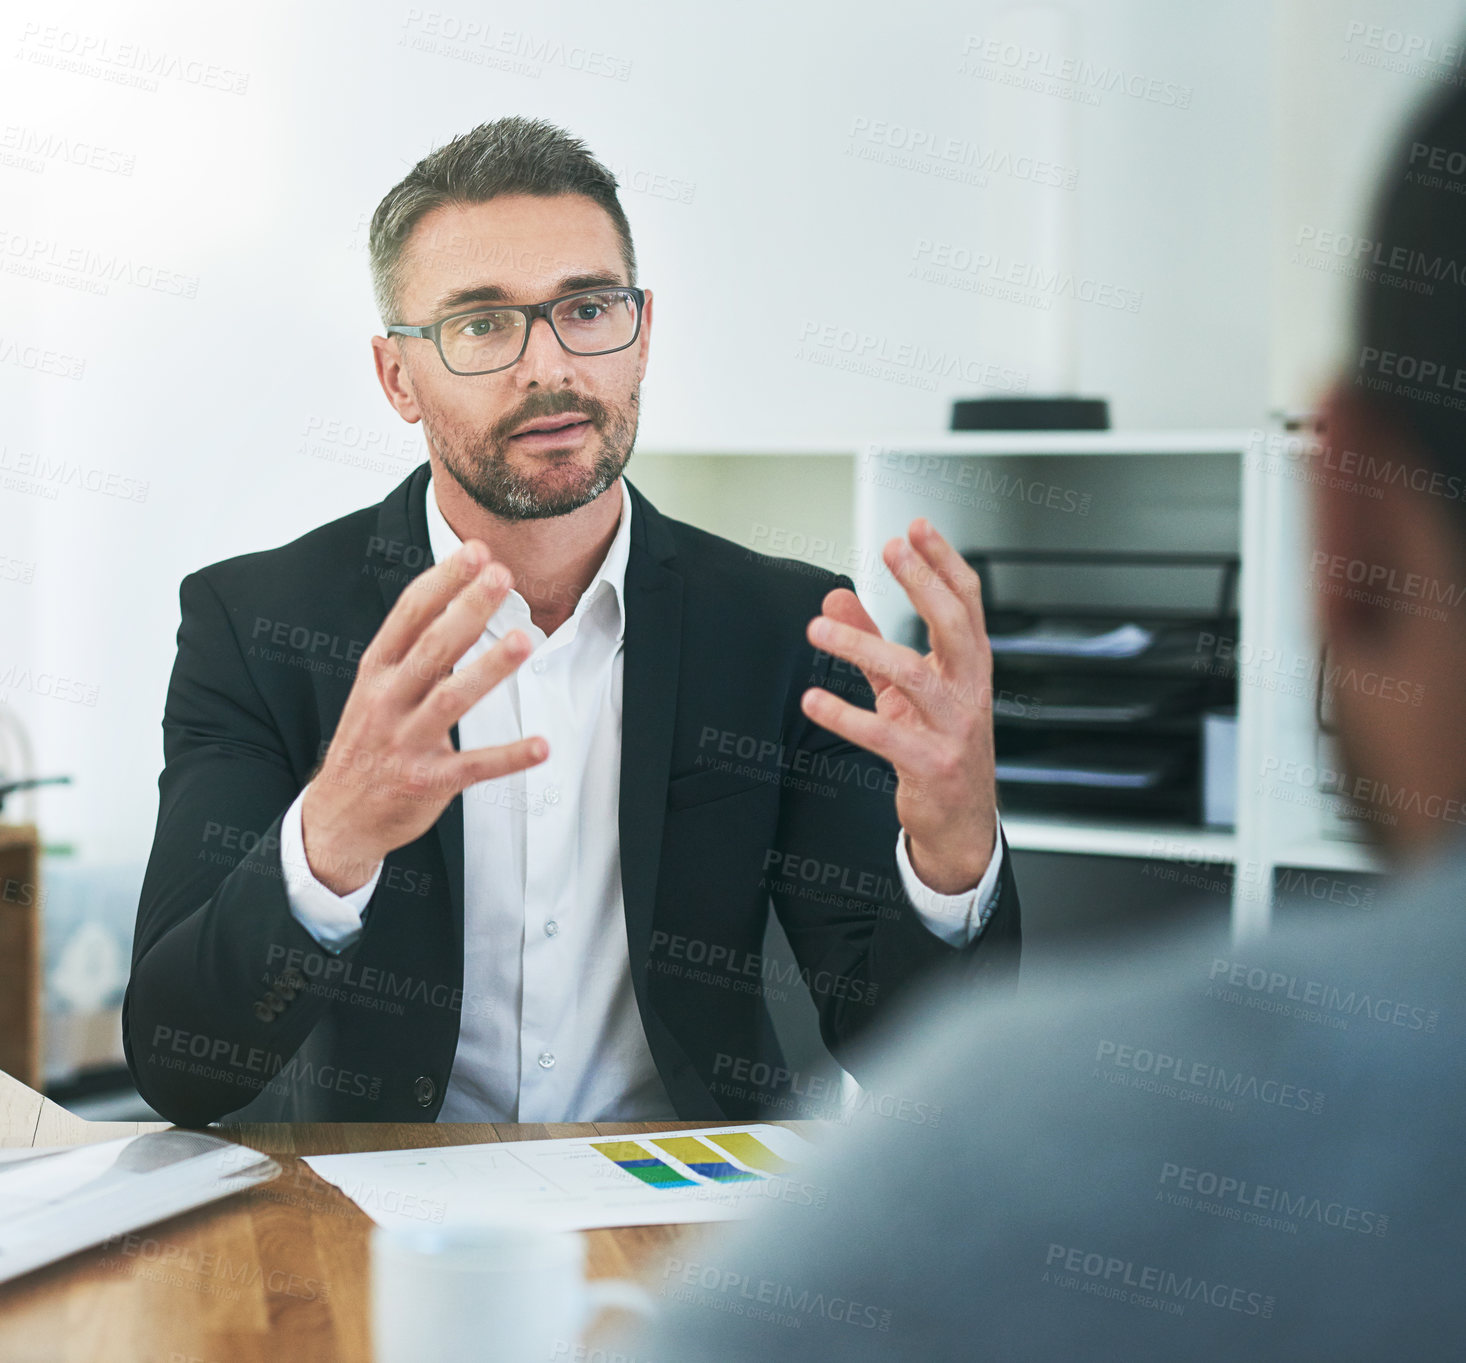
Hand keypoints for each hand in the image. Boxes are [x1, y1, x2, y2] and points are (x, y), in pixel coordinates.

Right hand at [300, 541, 546, 893]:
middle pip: (432, 648)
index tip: (475, 552)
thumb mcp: (376, 688)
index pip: (409, 615)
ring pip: (452, 699)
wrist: (338, 816)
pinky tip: (542, 745)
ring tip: (525, 640)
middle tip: (503, 577)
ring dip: (489, 668)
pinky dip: (509, 756)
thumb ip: (412, 648)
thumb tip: (455, 593)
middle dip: (469, 609)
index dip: (443, 581)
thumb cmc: (369, 740)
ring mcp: (406, 742)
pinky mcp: (428, 782)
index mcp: (376, 672)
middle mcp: (387, 702)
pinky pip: (474, 766)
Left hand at [801, 518, 996, 894]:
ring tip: (819, 629)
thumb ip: (872, 640)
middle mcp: (968, 692)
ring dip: (864, 646)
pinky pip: (884, 735)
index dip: (944, 562)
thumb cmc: (936, 747)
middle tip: (892, 549)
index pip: (967, 602)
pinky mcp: (930, 764)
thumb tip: (836, 598)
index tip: (917, 528)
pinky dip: (845, 716)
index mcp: (969, 667)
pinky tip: (814, 700)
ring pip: (914, 675)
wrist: (959, 823)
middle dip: (925, 583)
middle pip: (955, 625)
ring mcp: (953, 728)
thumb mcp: (903, 690)